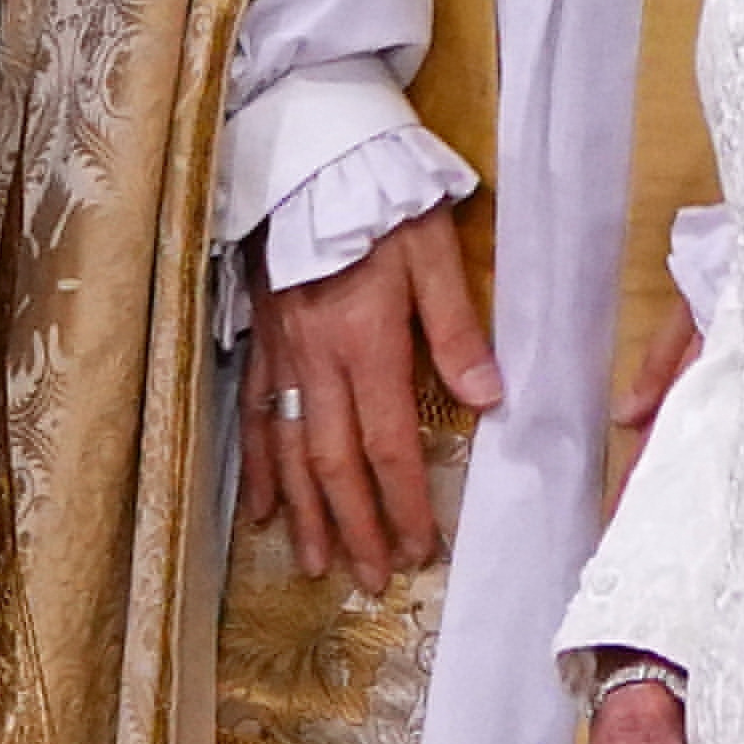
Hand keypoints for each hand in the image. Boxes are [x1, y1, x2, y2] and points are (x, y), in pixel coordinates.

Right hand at [239, 200, 493, 593]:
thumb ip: (455, 330)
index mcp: (364, 343)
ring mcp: (281, 360)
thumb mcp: (432, 255)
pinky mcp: (261, 349)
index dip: (403, 502)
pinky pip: (256, 422)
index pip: (387, 442)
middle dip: (355, 526)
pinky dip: (259, 471)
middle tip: (373, 579)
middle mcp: (316, 364)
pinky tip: (264, 510)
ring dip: (305, 515)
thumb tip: (488, 401)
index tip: (420, 548)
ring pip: (288, 453)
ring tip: (317, 564)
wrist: (306, 164)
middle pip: (332, 464)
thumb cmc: (378, 203)